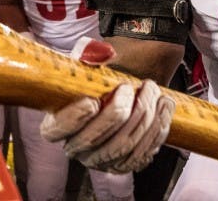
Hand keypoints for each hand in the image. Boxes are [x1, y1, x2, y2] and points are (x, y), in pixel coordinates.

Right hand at [39, 37, 174, 173]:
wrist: (132, 89)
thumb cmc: (105, 77)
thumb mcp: (95, 60)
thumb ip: (93, 53)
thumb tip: (102, 53)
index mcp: (57, 123)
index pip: (55, 130)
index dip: (72, 119)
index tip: (92, 101)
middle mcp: (76, 147)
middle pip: (93, 140)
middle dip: (116, 113)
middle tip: (129, 87)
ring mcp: (100, 159)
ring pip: (122, 147)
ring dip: (142, 117)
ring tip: (152, 91)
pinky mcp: (124, 164)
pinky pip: (142, 154)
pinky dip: (157, 129)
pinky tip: (163, 107)